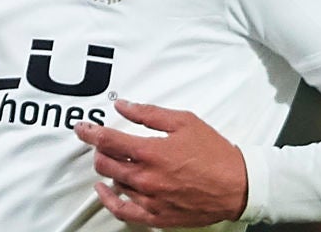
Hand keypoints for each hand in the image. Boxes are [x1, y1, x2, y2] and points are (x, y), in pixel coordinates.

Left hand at [75, 99, 247, 227]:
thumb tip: (123, 105)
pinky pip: (123, 211)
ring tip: (111, 160)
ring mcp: (150, 199)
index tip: (82, 128)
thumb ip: (148, 113)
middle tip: (100, 142)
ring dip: (107, 170)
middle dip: (98, 150)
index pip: (107, 140)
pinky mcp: (156, 215)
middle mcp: (146, 177)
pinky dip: (109, 200)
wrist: (238, 186)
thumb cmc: (215, 154)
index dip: (89, 132)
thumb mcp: (183, 121)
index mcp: (151, 152)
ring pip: (113, 183)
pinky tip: (105, 190)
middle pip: (105, 163)